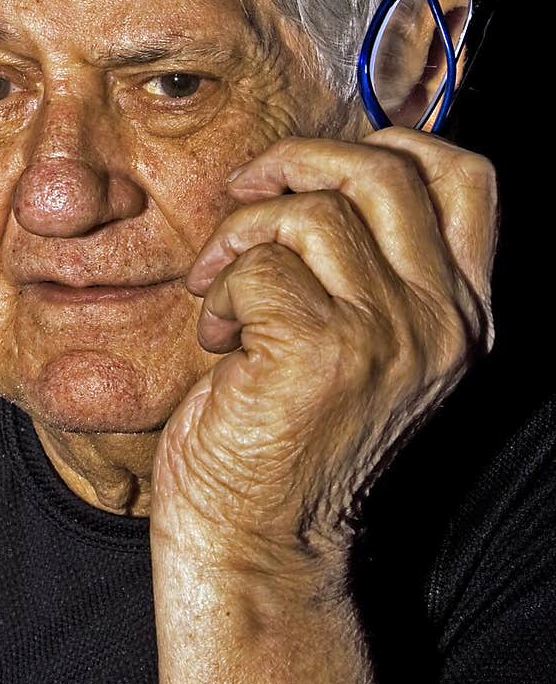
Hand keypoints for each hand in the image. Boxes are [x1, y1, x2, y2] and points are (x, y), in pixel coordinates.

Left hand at [151, 127, 498, 580]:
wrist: (257, 541)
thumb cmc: (288, 433)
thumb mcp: (362, 342)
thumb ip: (370, 263)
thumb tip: (320, 164)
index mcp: (462, 311)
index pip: (465, 177)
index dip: (389, 143)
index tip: (313, 168)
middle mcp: (443, 320)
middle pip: (386, 169)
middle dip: (297, 161)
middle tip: (245, 194)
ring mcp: (391, 335)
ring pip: (311, 213)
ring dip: (240, 237)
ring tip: (219, 290)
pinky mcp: (325, 350)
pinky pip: (260, 265)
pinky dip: (220, 288)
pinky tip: (218, 336)